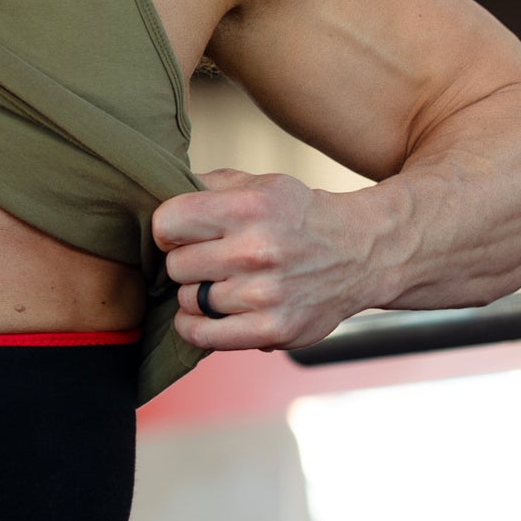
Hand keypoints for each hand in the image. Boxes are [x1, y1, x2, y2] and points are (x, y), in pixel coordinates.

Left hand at [154, 168, 392, 351]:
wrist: (362, 253)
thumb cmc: (301, 216)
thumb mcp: (262, 184)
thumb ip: (209, 185)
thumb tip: (158, 190)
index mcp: (249, 207)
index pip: (167, 223)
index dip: (169, 230)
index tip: (182, 234)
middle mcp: (256, 251)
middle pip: (175, 266)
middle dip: (186, 262)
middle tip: (208, 260)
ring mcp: (264, 294)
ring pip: (188, 300)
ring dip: (197, 294)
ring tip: (221, 283)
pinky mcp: (273, 329)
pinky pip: (202, 336)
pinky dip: (194, 327)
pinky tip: (205, 314)